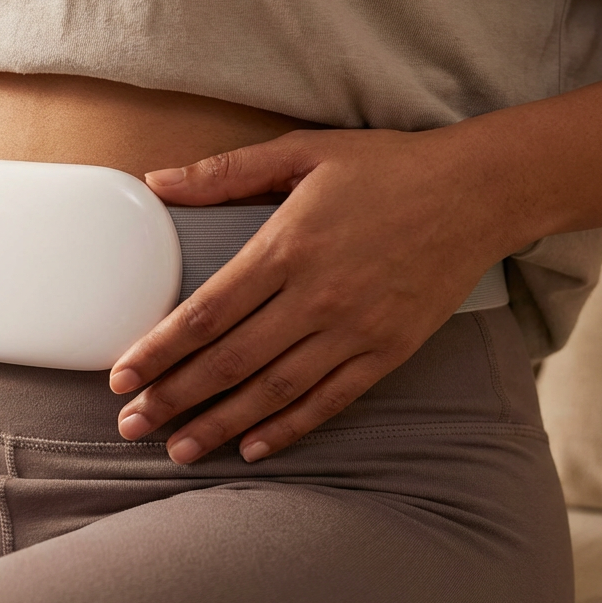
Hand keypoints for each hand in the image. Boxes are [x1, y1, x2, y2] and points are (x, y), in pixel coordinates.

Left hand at [110, 127, 507, 463]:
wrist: (480, 191)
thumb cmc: (386, 167)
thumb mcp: (303, 151)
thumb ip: (226, 172)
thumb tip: (157, 180)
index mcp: (287, 247)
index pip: (207, 312)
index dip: (159, 349)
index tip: (121, 376)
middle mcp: (317, 296)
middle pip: (230, 361)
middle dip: (175, 397)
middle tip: (131, 425)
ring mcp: (355, 330)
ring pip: (274, 390)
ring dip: (221, 424)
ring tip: (178, 450)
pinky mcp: (388, 351)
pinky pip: (330, 400)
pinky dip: (289, 428)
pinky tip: (252, 448)